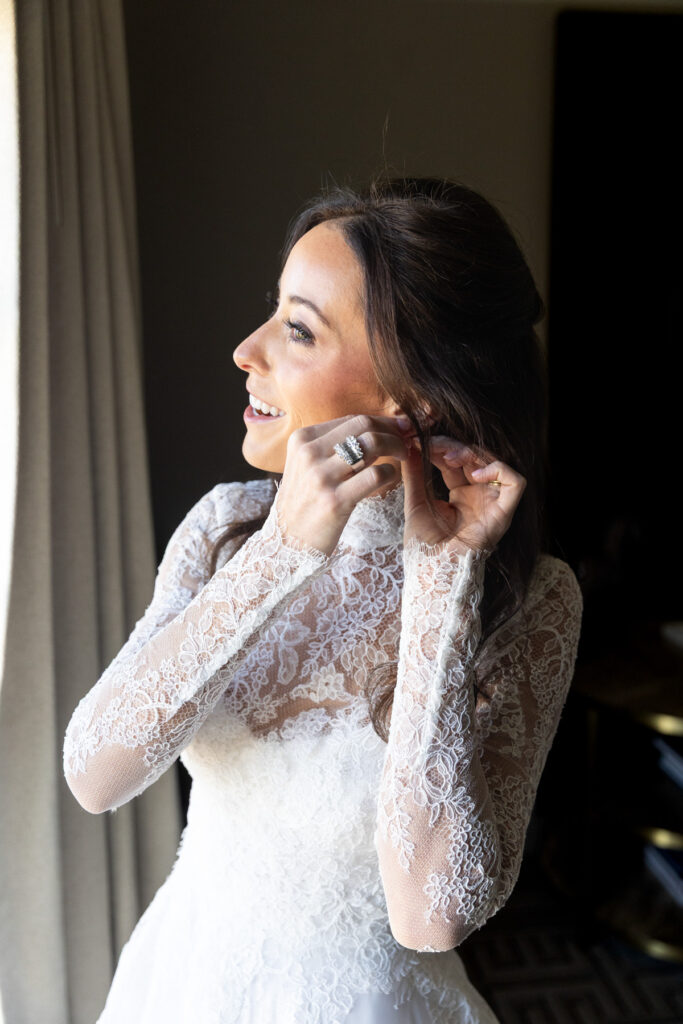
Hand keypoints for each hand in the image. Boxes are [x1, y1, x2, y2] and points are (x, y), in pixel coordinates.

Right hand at [276, 414, 410, 556]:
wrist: (287, 542)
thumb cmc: (305, 502)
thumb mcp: (307, 465)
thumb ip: (333, 445)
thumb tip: (377, 428)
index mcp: (302, 439)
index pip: (352, 419)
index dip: (382, 421)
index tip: (399, 427)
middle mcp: (309, 453)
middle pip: (364, 425)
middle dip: (393, 429)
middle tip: (407, 440)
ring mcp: (321, 477)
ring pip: (372, 444)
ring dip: (397, 447)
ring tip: (403, 455)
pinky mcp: (335, 501)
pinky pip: (376, 474)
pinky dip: (392, 472)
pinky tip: (391, 477)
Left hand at [400, 431, 525, 555]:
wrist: (432, 570)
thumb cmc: (423, 545)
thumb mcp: (415, 502)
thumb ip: (414, 475)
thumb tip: (409, 448)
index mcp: (460, 495)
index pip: (456, 461)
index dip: (441, 448)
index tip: (419, 440)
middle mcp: (479, 497)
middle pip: (475, 458)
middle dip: (453, 446)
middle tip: (432, 443)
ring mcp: (492, 504)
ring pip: (495, 463)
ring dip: (472, 453)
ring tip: (449, 457)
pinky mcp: (504, 513)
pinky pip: (516, 483)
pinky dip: (500, 471)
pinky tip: (475, 474)